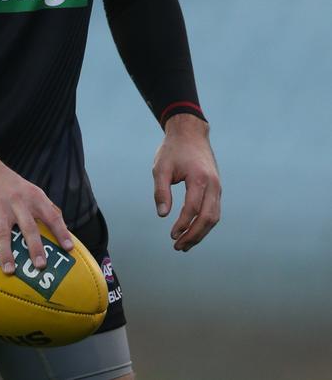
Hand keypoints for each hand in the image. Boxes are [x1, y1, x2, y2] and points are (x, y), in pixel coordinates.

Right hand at [0, 145, 73, 273]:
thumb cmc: (9, 184)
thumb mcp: (30, 190)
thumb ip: (46, 207)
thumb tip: (65, 226)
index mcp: (33, 197)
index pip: (51, 215)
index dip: (61, 232)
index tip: (69, 249)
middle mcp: (17, 201)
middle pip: (28, 226)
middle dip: (35, 246)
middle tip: (40, 266)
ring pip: (3, 233)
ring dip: (6, 253)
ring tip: (10, 271)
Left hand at [152, 114, 220, 250]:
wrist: (190, 133)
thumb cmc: (173, 149)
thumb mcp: (161, 167)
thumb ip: (161, 191)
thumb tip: (163, 215)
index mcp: (199, 178)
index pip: (193, 209)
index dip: (183, 225)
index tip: (171, 235)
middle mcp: (213, 184)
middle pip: (208, 218)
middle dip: (194, 235)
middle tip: (178, 247)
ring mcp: (218, 187)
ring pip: (214, 217)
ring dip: (200, 233)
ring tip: (184, 245)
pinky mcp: (217, 188)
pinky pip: (214, 211)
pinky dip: (204, 224)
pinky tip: (192, 231)